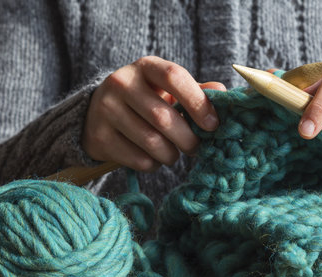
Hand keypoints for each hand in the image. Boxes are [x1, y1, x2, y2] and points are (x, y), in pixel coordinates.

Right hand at [82, 56, 225, 171]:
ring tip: (173, 154)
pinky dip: (153, 165)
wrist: (99, 115)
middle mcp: (121, 83)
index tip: (213, 125)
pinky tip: (152, 158)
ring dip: (171, 155)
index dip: (198, 102)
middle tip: (195, 148)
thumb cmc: (147, 101)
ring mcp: (106, 109)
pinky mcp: (99, 137)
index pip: (174, 76)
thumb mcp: (168, 90)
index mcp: (145, 67)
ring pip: (151, 142)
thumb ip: (196, 92)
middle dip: (187, 139)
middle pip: (163, 116)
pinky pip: (137, 159)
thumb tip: (223, 93)